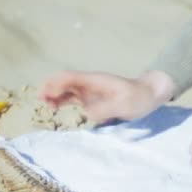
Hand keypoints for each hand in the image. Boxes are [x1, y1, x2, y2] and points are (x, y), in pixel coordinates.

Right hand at [39, 70, 176, 122]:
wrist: (150, 95)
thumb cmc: (138, 98)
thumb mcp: (124, 104)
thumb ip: (105, 109)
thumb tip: (87, 113)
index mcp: (95, 80)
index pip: (70, 77)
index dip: (56, 84)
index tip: (47, 95)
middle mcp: (88, 83)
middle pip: (63, 81)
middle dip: (50, 88)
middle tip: (41, 101)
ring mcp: (89, 91)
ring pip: (65, 89)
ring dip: (54, 95)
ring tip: (45, 105)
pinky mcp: (91, 99)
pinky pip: (72, 97)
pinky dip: (61, 100)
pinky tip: (54, 107)